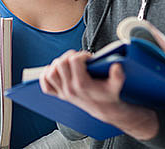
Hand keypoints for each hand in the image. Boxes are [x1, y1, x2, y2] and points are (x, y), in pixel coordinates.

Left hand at [39, 50, 158, 139]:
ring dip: (57, 64)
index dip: (82, 55)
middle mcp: (70, 89)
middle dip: (69, 56)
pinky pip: (46, 86)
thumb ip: (118, 76)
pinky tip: (53, 70)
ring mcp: (64, 93)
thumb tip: (116, 66)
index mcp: (82, 84)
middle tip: (78, 57)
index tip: (89, 57)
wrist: (105, 110)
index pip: (74, 61)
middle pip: (60, 64)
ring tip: (67, 62)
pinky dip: (46, 76)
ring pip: (51, 73)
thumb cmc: (109, 94)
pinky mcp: (60, 95)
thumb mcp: (116, 85)